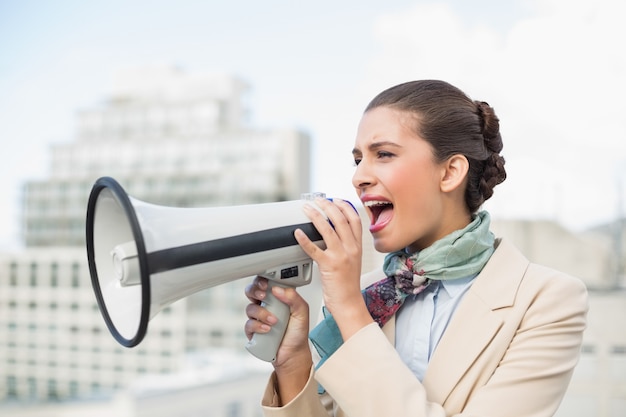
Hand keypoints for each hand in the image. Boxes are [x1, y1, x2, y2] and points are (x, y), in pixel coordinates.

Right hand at [244, 276, 311, 402]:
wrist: (293, 354)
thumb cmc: (297, 333)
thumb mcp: (302, 313)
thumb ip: (294, 298)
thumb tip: (278, 290)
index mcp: (277, 298)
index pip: (265, 283)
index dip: (262, 281)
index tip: (266, 284)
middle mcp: (266, 306)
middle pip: (251, 292)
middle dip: (254, 291)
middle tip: (263, 296)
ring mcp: (258, 318)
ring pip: (250, 308)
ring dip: (261, 313)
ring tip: (274, 321)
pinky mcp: (253, 331)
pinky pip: (248, 325)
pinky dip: (257, 326)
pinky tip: (267, 330)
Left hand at [294, 198, 372, 339]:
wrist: (349, 303)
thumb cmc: (348, 285)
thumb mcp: (353, 262)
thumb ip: (346, 247)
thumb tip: (334, 234)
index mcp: (358, 247)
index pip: (355, 220)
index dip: (345, 206)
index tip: (336, 199)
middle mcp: (351, 249)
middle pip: (341, 220)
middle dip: (328, 206)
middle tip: (318, 200)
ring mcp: (341, 257)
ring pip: (328, 229)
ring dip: (316, 216)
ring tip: (307, 209)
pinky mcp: (329, 266)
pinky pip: (314, 249)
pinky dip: (305, 239)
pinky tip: (298, 232)